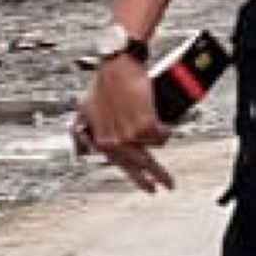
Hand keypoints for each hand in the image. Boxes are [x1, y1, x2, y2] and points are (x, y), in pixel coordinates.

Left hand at [74, 51, 172, 192]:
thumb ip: (89, 130)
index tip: (149, 188)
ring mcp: (129, 135)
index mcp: (101, 141)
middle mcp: (114, 142)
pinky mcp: (145, 124)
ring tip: (158, 126)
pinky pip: (163, 134)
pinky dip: (164, 127)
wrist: (116, 67)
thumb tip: (88, 141)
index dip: (138, 179)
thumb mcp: (87, 112)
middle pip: (142, 166)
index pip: (123, 167)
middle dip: (158, 176)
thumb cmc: (103, 85)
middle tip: (168, 185)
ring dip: (158, 135)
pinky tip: (160, 120)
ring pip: (156, 146)